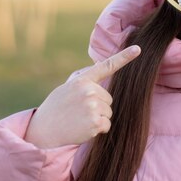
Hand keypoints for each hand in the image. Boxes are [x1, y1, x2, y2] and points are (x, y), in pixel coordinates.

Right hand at [24, 45, 140, 148]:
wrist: (42, 131)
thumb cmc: (55, 109)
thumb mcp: (67, 89)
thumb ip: (84, 81)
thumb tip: (99, 65)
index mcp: (82, 80)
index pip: (107, 66)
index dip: (124, 57)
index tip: (138, 49)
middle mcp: (89, 90)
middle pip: (108, 99)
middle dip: (98, 106)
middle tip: (78, 112)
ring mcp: (93, 106)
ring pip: (109, 112)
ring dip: (98, 118)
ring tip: (78, 120)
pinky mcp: (95, 121)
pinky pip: (107, 125)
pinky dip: (98, 130)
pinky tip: (82, 128)